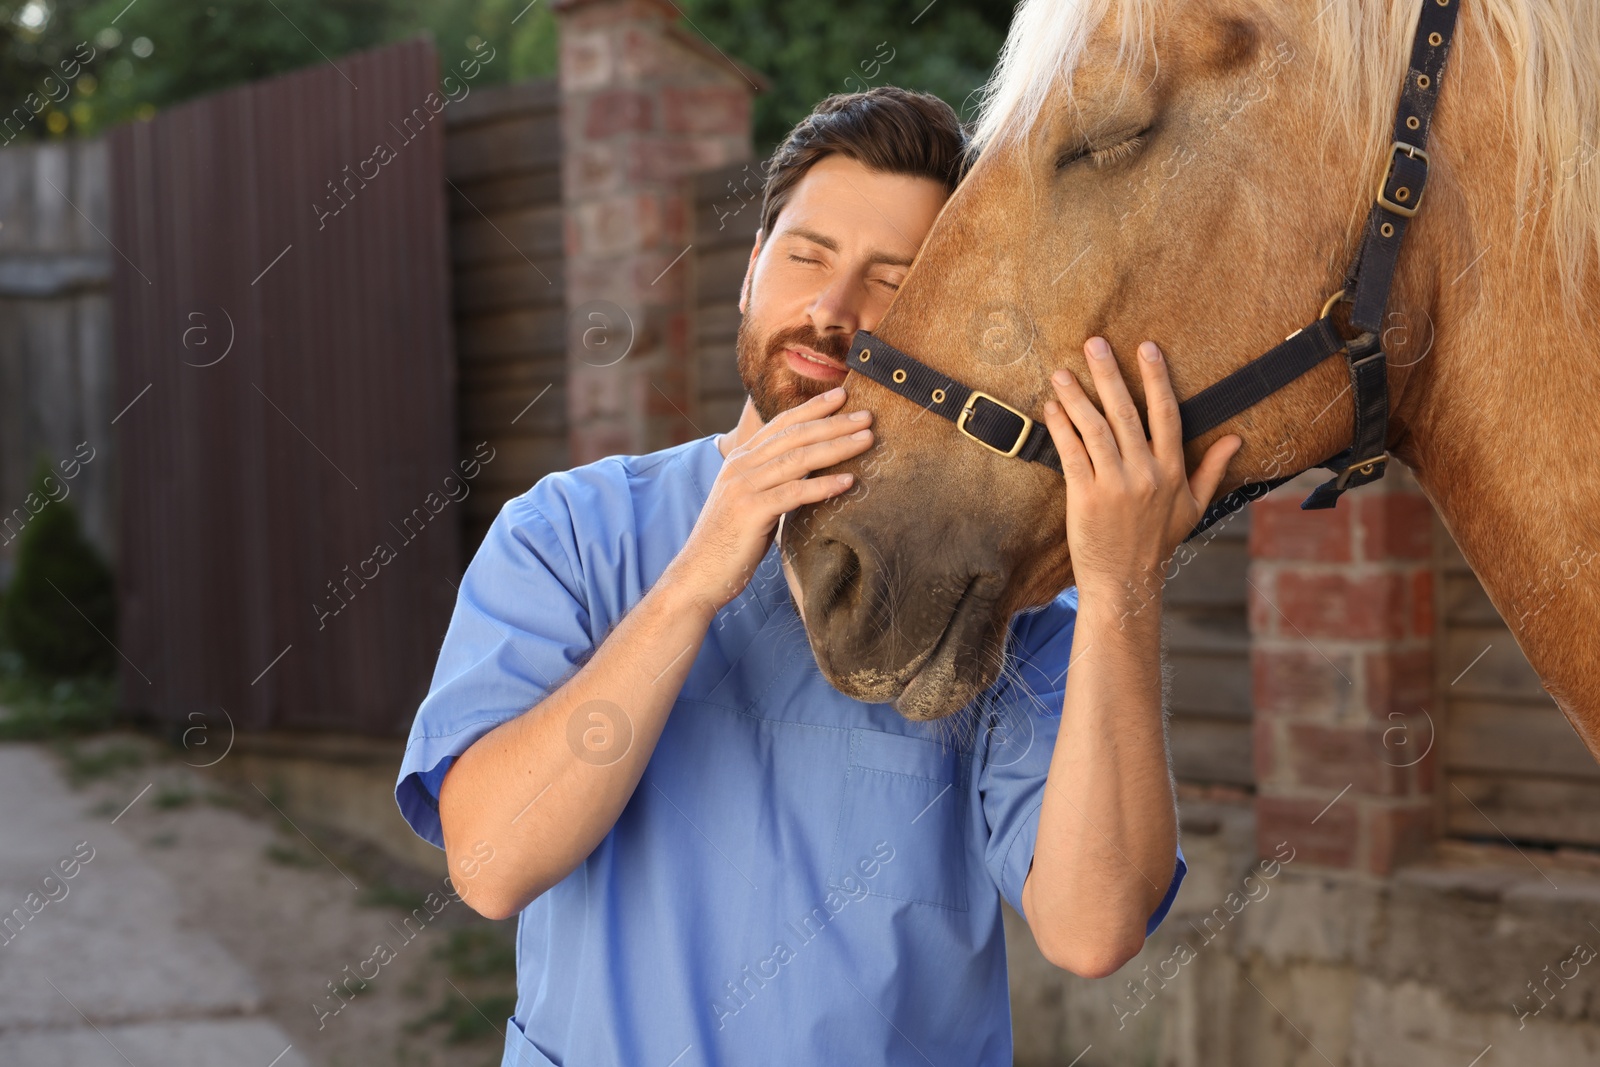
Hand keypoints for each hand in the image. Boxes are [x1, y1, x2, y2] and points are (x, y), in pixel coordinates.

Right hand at [667, 387, 873, 616]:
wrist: (698, 575)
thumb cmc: (730, 542)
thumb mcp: (751, 501)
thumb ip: (773, 482)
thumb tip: (808, 472)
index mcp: (740, 460)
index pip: (781, 425)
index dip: (812, 408)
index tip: (841, 396)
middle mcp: (741, 466)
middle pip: (794, 436)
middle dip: (833, 422)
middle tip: (867, 415)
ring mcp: (744, 487)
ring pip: (798, 459)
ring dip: (836, 447)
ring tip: (866, 440)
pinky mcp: (751, 512)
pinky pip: (794, 493)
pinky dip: (823, 486)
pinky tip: (848, 481)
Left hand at [1040, 337, 1240, 609]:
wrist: (1125, 582)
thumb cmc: (1158, 543)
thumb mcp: (1194, 507)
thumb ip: (1212, 469)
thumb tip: (1236, 440)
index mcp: (1173, 471)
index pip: (1167, 415)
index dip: (1156, 379)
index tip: (1146, 348)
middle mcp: (1146, 473)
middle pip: (1127, 413)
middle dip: (1109, 374)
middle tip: (1094, 343)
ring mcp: (1115, 485)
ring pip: (1095, 429)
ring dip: (1077, 397)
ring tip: (1063, 372)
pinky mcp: (1086, 497)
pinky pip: (1072, 453)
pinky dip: (1060, 427)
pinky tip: (1051, 407)